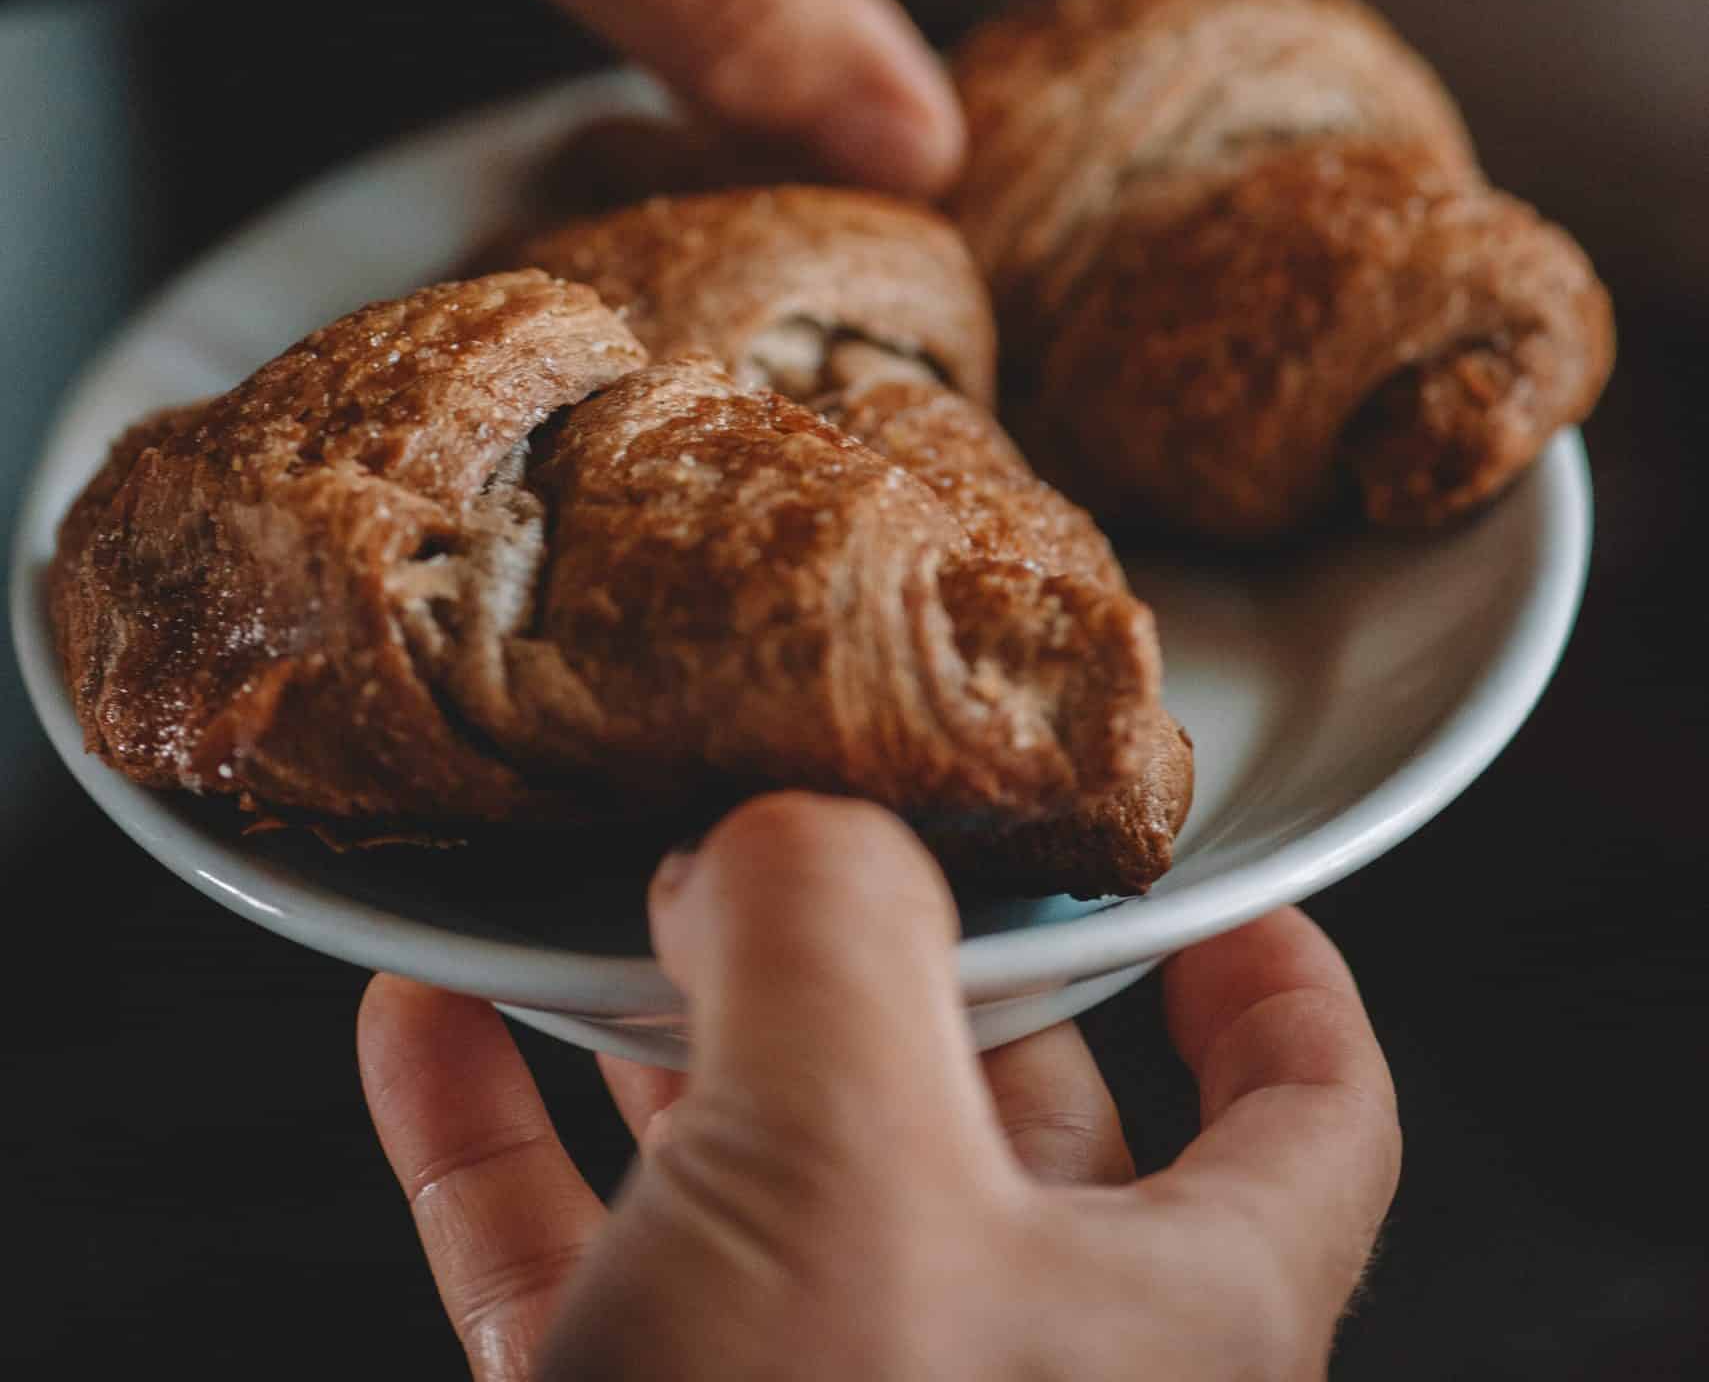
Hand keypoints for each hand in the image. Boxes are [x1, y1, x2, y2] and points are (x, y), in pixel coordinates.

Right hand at [359, 795, 1399, 1380]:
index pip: (1304, 1112)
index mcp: (1165, 1318)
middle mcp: (1010, 1374)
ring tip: (591, 884)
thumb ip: (831, 931)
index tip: (1193, 860)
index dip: (1270, 968)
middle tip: (785, 804)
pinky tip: (428, 1020)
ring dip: (665, 1019)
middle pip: (989, 1092)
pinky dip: (506, 1135)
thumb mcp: (845, 1172)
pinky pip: (580, 1264)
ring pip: (766, 1167)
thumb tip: (779, 831)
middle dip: (878, 938)